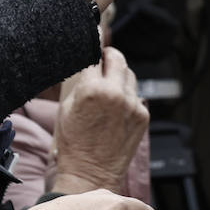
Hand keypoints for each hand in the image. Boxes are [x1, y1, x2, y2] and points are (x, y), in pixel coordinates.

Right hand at [50, 47, 148, 194]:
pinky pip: (136, 95)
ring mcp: (132, 105)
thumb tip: (88, 62)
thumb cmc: (73, 144)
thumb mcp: (66, 107)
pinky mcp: (142, 115)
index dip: (92, 44)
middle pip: (117, 58)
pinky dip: (127, 96)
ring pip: (129, 75)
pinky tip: (116, 109)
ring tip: (108, 89)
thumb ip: (79, 81)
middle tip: (102, 59)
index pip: (94, 54)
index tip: (94, 34)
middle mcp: (115, 94)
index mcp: (91, 90)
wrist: (90, 174)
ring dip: (119, 76)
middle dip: (109, 56)